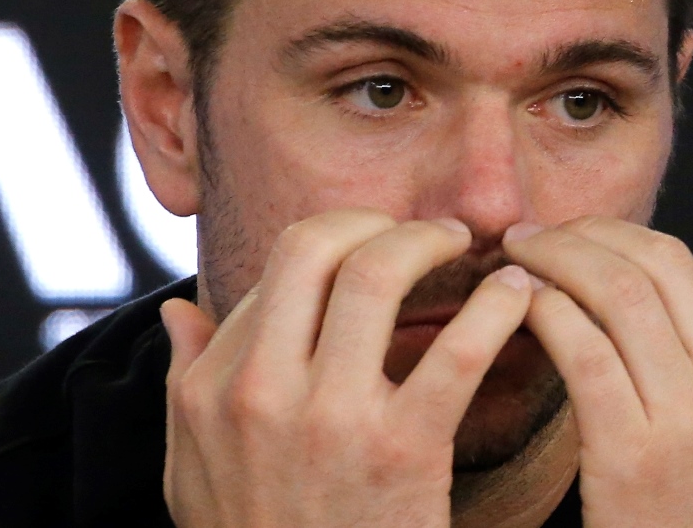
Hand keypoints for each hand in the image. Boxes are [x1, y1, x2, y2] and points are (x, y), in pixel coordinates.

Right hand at [160, 209, 533, 526]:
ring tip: (463, 243)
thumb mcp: (192, 470)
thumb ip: (183, 382)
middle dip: (373, 220)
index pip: (275, 270)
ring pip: (377, 276)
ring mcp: (333, 417)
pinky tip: (516, 295)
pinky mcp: (403, 451)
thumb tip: (176, 311)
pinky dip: (497, 309)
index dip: (330, 245)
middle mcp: (263, 389)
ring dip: (429, 241)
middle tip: (415, 230)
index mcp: (214, 387)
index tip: (365, 251)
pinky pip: (457, 352)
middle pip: (317, 247)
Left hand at [505, 216, 692, 527]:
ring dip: (554, 260)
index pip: (685, 266)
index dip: (615, 236)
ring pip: (616, 291)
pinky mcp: (633, 452)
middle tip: (533, 235)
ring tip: (516, 258)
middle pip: (652, 263)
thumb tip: (627, 285)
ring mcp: (692, 417)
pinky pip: (582, 348)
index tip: (573, 235)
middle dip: (581, 234)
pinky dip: (543, 312)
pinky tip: (520, 308)